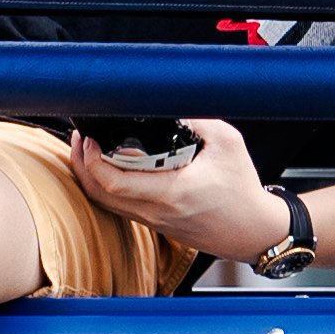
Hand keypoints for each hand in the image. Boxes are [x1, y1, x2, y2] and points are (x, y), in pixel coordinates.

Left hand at [66, 117, 285, 260]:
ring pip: (107, 205)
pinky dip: (107, 190)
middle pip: (101, 196)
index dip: (92, 161)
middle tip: (80, 140)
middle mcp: (157, 212)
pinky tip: (109, 170)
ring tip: (88, 152)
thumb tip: (171, 102)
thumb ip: (198, 120)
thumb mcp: (228, 143)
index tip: (89, 139)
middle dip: (82, 166)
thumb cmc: (243, 190)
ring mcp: (155, 222)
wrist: (254, 230)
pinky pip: (121, 209)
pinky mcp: (158, 225)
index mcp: (172, 193)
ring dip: (91, 179)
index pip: (115, 183)